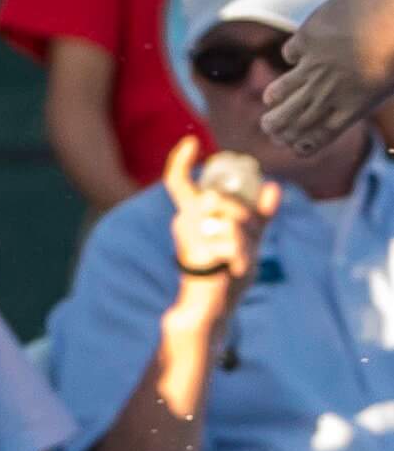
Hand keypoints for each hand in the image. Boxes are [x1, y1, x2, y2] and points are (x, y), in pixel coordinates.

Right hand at [161, 136, 278, 316]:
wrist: (213, 307)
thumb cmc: (226, 275)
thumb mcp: (249, 240)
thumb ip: (259, 214)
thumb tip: (272, 186)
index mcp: (192, 216)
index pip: (178, 182)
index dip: (180, 160)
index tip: (190, 143)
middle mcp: (183, 222)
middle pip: (220, 199)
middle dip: (244, 216)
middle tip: (247, 240)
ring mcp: (187, 237)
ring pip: (230, 221)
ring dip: (245, 241)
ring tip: (239, 260)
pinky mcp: (196, 254)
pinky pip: (232, 243)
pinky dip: (241, 257)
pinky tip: (234, 269)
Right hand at [265, 0, 393, 152]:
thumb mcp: (383, 82)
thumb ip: (356, 97)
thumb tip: (328, 106)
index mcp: (355, 106)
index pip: (319, 136)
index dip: (301, 143)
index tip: (290, 145)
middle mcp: (330, 90)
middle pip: (293, 119)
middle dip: (277, 127)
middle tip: (268, 128)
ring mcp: (316, 64)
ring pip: (282, 90)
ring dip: (274, 99)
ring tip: (270, 101)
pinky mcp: (307, 38)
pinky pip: (292, 53)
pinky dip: (295, 55)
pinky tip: (300, 53)